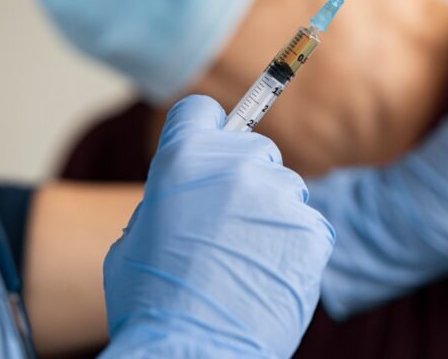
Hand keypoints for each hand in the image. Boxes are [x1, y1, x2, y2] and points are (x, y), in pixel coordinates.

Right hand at [101, 96, 334, 357]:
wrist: (193, 351)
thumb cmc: (151, 302)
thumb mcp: (135, 237)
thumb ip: (168, 198)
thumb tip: (189, 192)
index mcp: (182, 159)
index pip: (201, 112)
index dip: (203, 130)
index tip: (210, 146)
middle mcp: (235, 166)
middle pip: (254, 150)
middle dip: (244, 178)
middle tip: (226, 224)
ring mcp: (278, 196)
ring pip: (284, 188)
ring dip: (271, 214)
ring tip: (246, 261)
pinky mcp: (311, 229)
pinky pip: (307, 224)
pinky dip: (294, 246)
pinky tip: (268, 275)